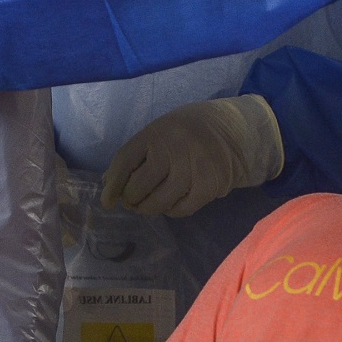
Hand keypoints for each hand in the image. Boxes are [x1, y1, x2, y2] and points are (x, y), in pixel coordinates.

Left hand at [101, 94, 282, 216]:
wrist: (234, 131)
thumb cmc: (188, 132)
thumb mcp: (160, 132)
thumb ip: (137, 154)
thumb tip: (109, 182)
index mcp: (157, 133)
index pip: (124, 162)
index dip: (113, 184)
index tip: (108, 201)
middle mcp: (173, 150)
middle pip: (138, 186)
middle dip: (131, 199)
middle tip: (133, 201)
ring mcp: (192, 169)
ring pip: (157, 202)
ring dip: (148, 208)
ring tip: (149, 204)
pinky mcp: (208, 187)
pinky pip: (180, 209)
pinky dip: (171, 210)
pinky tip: (170, 203)